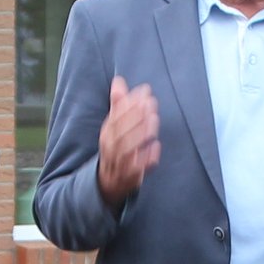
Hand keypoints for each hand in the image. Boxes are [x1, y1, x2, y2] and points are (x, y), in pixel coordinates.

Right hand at [96, 76, 161, 207]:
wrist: (108, 182)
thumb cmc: (115, 148)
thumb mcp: (114, 126)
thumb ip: (118, 104)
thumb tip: (119, 81)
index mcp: (106, 134)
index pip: (115, 117)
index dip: (129, 103)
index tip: (145, 91)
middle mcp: (110, 148)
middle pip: (121, 131)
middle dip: (136, 116)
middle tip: (152, 103)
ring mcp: (119, 163)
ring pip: (128, 149)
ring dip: (141, 133)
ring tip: (155, 120)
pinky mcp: (130, 177)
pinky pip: (137, 168)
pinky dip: (146, 158)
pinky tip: (156, 146)